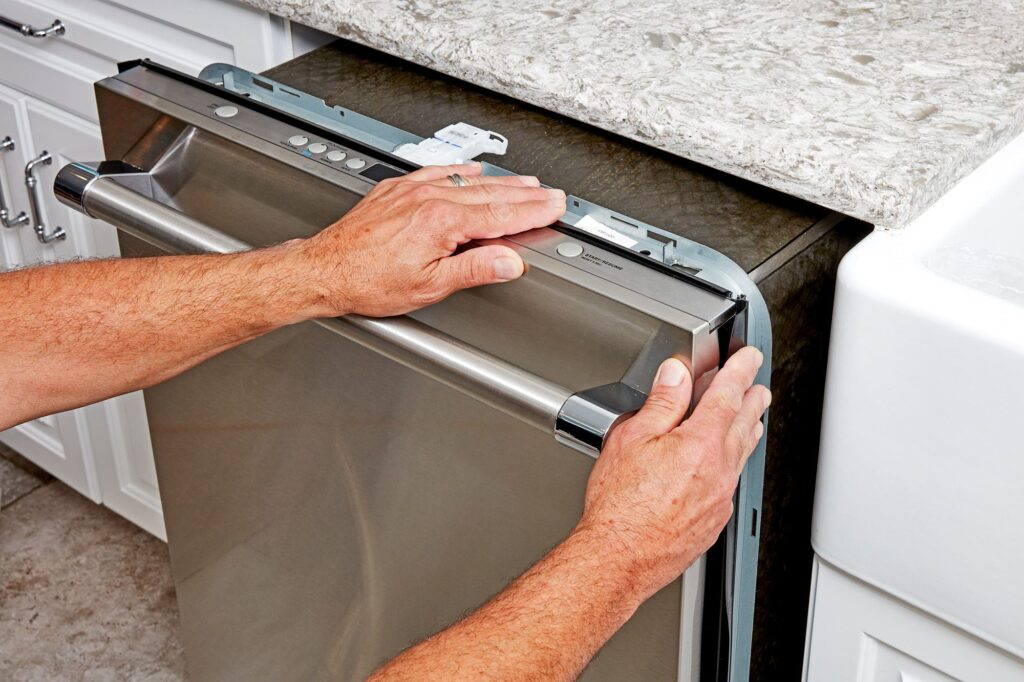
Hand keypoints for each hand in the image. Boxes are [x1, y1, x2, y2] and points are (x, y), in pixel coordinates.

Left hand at [298, 163, 565, 316]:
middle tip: (551, 194)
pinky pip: (438, 171)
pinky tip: (472, 170)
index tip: (554, 207)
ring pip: (468, 180)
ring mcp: (411, 190)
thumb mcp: (429, 286)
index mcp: (441, 222)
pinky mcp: (396, 189)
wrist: (324, 269)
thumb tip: (509, 260)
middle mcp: (428, 198)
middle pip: (491, 193)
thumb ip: (474, 269)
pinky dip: (461, 171)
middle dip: (526, 194)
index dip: (533, 211)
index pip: (502, 215)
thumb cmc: (368, 281)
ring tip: (525, 182)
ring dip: (501, 182)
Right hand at [576, 347, 770, 599]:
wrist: (619, 558)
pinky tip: (721, 467)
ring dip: (747, 431)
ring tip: (751, 420)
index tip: (748, 357)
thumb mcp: (631, 439)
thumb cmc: (619, 506)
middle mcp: (718, 471)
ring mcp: (719, 500)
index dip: (740, 371)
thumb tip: (676, 375)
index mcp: (700, 444)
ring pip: (741, 456)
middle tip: (758, 385)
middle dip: (752, 400)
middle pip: (745, 425)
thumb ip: (660, 403)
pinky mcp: (713, 523)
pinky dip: (731, 465)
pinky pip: (730, 484)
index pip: (728, 396)